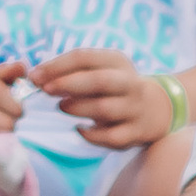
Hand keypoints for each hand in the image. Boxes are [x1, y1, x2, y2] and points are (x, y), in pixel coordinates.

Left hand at [31, 48, 174, 149]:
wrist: (160, 109)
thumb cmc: (118, 87)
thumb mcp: (104, 69)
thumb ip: (75, 71)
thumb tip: (38, 78)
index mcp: (118, 62)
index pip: (85, 58)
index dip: (57, 66)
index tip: (35, 76)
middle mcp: (130, 84)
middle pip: (98, 81)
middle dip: (68, 84)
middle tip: (45, 90)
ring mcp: (135, 110)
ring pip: (104, 109)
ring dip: (79, 108)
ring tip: (62, 107)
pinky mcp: (137, 133)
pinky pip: (112, 137)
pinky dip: (92, 135)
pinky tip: (80, 130)